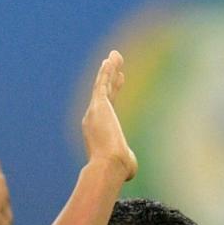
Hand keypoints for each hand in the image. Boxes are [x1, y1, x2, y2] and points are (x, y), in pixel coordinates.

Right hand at [82, 50, 134, 182]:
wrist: (109, 166)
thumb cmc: (118, 169)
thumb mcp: (126, 164)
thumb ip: (127, 160)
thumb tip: (130, 166)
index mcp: (99, 130)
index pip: (108, 105)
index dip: (114, 90)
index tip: (120, 78)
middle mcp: (93, 118)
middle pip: (104, 92)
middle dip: (111, 76)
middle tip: (115, 62)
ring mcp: (94, 110)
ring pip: (102, 85)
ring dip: (109, 69)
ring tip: (115, 55)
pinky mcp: (98, 105)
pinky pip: (102, 84)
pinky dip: (106, 72)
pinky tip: (110, 60)